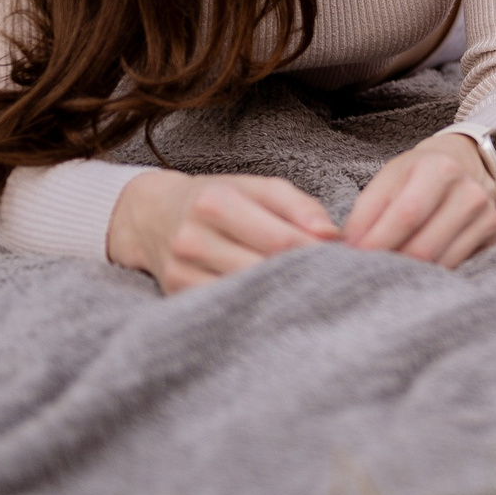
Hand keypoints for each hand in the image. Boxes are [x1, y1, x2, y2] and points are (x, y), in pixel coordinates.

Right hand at [106, 170, 339, 294]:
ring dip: (281, 293)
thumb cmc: (218, 198)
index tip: (343, 257)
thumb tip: (332, 235)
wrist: (152, 216)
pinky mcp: (176, 295)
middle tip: (333, 279)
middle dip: (302, 275)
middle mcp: (192, 238)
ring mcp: (181, 271)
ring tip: (307, 289)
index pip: (279, 239)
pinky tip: (275, 302)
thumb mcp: (258, 187)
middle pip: (263, 269)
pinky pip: (225, 307)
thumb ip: (298, 206)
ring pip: (245, 293)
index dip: (316, 252)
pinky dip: (254, 306)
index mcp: (215, 203)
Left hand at [339, 131, 495, 268]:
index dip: (376, 242)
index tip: (351, 259)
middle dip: (389, 265)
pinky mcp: (493, 239)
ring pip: (440, 264)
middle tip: (365, 275)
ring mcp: (487, 217)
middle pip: (424, 246)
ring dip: (407, 275)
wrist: (466, 165)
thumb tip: (345, 250)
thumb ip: (366, 213)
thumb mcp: (388, 180)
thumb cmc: (416, 175)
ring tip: (385, 276)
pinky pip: (456, 269)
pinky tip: (413, 276)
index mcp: (440, 169)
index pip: (406, 214)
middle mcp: (469, 192)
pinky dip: (429, 277)